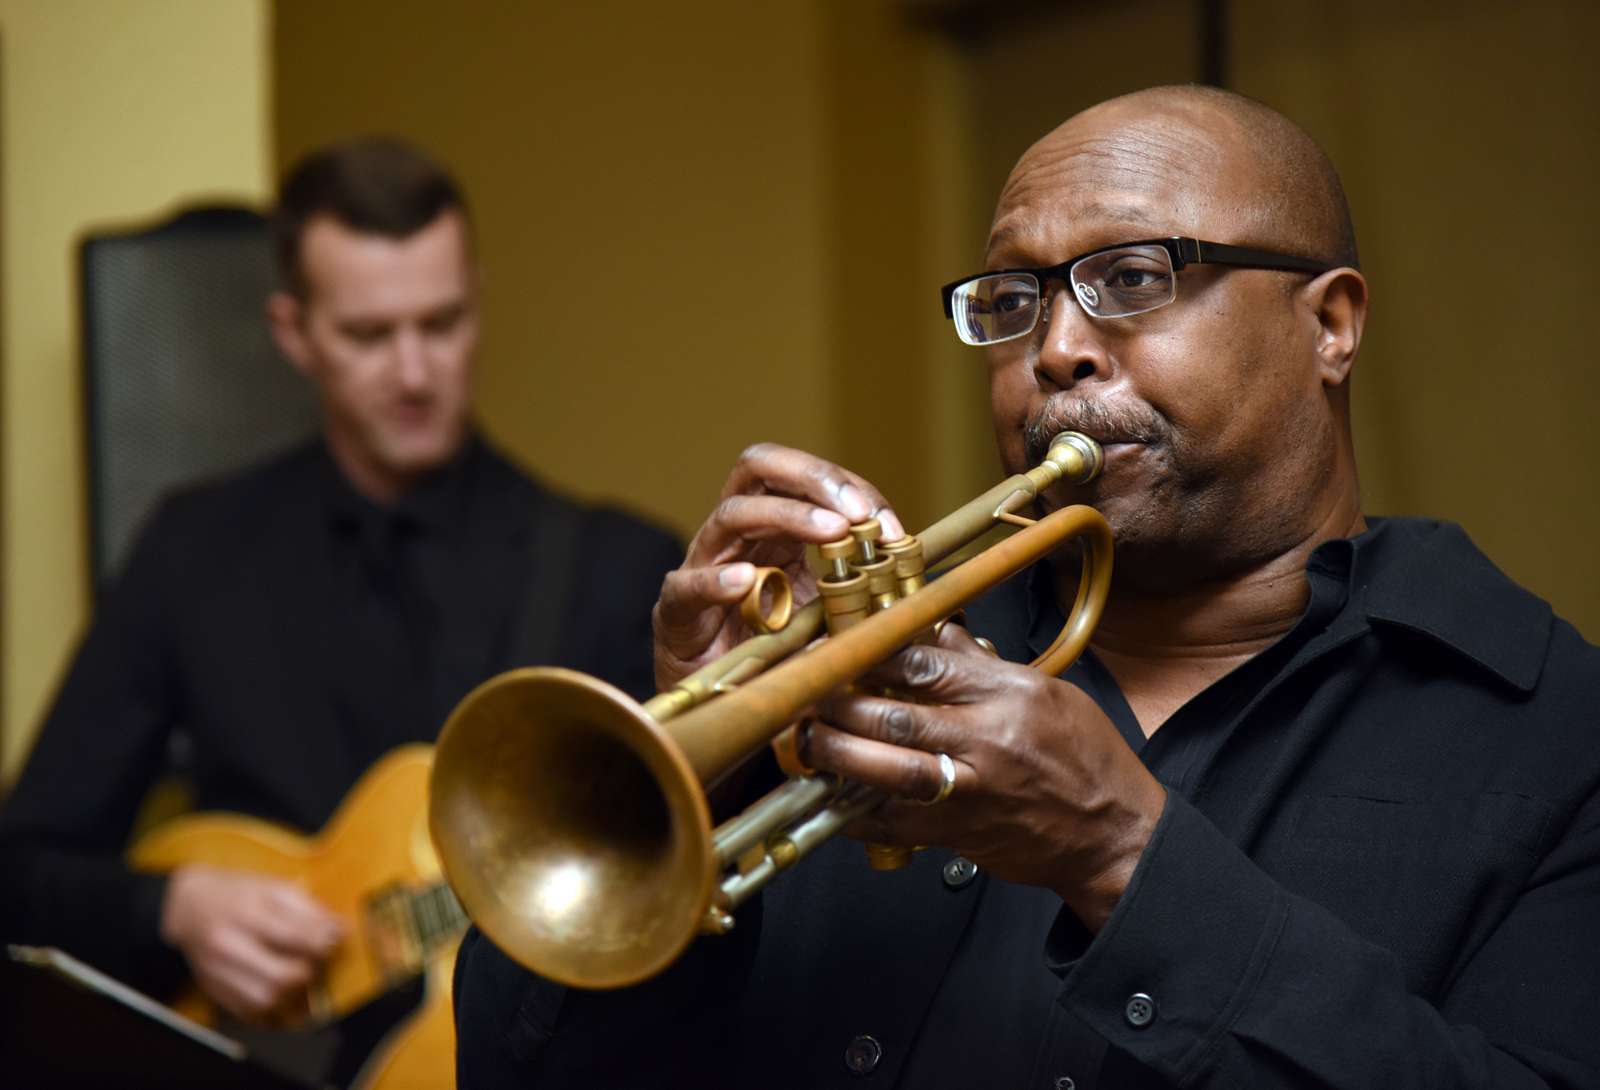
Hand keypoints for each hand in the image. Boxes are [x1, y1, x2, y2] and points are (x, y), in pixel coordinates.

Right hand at [159, 864, 344, 1022]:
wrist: (186, 907)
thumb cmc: (235, 893)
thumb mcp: (271, 887)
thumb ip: (307, 908)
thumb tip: (339, 928)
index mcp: (244, 913)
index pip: (292, 936)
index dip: (323, 941)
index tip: (339, 938)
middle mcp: (227, 946)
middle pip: (280, 975)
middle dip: (309, 970)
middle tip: (317, 958)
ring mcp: (218, 973)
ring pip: (266, 999)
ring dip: (294, 991)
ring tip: (300, 972)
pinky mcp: (214, 991)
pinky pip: (251, 1012)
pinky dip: (275, 1005)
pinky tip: (282, 988)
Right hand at [652, 443, 903, 689]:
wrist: (724, 705)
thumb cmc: (778, 656)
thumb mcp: (832, 621)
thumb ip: (862, 598)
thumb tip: (913, 590)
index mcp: (777, 528)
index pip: (812, 482)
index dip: (855, 494)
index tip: (890, 528)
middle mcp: (740, 535)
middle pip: (763, 469)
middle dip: (816, 479)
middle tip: (857, 509)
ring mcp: (706, 566)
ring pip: (734, 514)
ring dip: (789, 516)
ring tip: (832, 532)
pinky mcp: (678, 610)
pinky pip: (689, 585)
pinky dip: (716, 580)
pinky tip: (745, 580)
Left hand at [801, 625, 1166, 930]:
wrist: (1113, 835)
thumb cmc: (1084, 757)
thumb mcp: (1046, 691)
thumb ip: (983, 665)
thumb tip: (937, 631)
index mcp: (1007, 695)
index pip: (925, 663)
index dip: (872, 654)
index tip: (838, 647)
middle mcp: (985, 740)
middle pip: (895, 715)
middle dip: (839, 703)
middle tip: (803, 692)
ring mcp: (968, 791)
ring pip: (888, 770)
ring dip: (837, 754)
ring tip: (805, 740)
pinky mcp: (956, 834)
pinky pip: (892, 824)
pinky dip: (854, 813)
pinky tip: (827, 798)